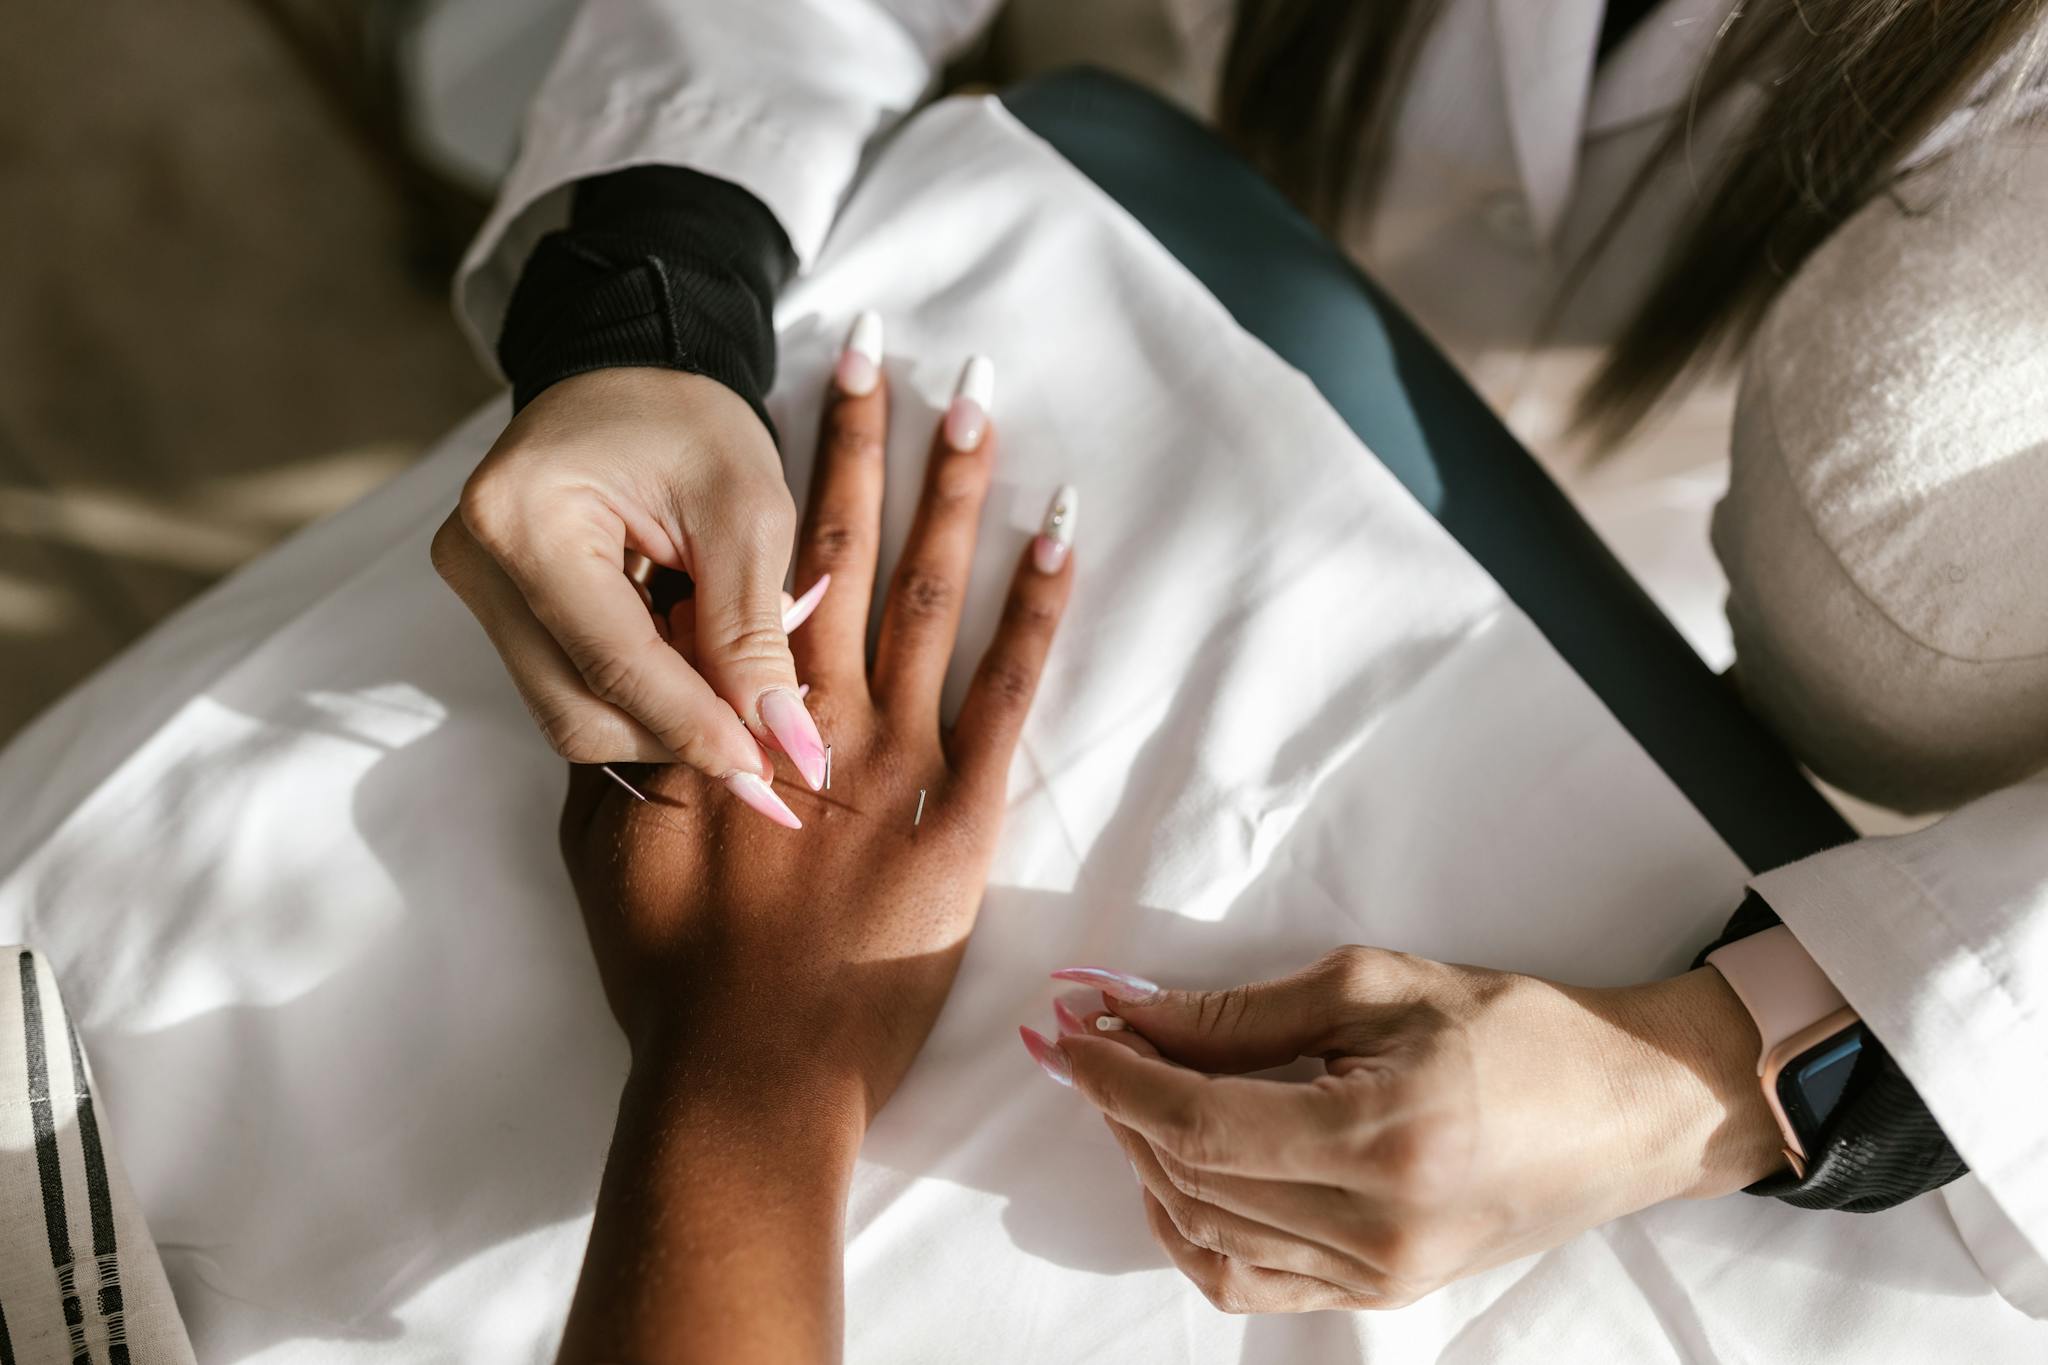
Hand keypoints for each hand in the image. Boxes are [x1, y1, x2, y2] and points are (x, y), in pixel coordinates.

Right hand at [432, 367, 823, 804]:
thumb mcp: (747, 513)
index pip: (614, 665)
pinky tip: (688, 651)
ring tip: (726, 661)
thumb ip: (754, 633)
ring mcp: (476, 589)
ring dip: (662, 714)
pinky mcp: (495, 608)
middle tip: (764, 721)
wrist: (633, 375)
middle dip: (679, 729)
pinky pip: (569, 687)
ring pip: (571, 713)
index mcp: (524, 517)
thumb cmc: (692, 423)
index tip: (768, 771)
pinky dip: (641, 691)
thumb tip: (783, 743)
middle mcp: (476, 560)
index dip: (696, 728)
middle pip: (579, 710)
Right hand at [552, 340, 1072, 1364]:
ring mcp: (899, 753)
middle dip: (863, 442)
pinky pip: (1011, 686)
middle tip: (884, 346)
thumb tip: (615, 693)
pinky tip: (1060, 531)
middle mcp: (816, 708)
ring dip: (953, 493)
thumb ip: (619, 757)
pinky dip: (1039, 603)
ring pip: (930, 593)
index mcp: (729, 707)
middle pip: (844, 547)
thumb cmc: (668, 974)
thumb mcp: (604, 850)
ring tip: (975, 403)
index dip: (769, 473)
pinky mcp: (965, 810)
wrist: (746, 1072)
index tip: (788, 388)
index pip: (750, 559)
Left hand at [1027, 947, 1785, 1312]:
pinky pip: (1248, 1279)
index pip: (1201, 1122)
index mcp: (1384, 1139)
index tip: (1068, 1026)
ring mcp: (1379, 1275)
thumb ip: (1239, 1012)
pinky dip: (1190, 1226)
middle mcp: (1377, 1229)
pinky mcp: (1381, 1293)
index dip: (1118, 1076)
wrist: (1630, 1111)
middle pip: (1194, 1176)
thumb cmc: (1517, 1028)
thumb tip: (1123, 1008)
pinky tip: (1172, 1170)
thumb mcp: (1377, 986)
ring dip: (1147, 1156)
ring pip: (1208, 1232)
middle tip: (1090, 1037)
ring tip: (1131, 1086)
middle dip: (1122, 1103)